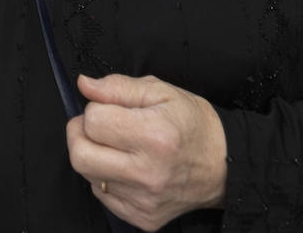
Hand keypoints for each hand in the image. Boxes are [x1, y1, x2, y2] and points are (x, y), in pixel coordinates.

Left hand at [66, 73, 226, 230]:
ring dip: (93, 155)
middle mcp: (147, 173)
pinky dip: (106, 178)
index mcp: (154, 135)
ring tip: (115, 144)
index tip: (107, 106)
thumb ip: (118, 87)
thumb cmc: (193, 124)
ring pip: (89, 177)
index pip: (93, 121)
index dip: (94, 108)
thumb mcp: (161, 91)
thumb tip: (84, 84)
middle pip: (80, 156)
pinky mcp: (144, 218)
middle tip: (94, 124)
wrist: (223, 166)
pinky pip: (104, 197)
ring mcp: (145, 200)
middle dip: (79, 134)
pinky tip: (124, 166)